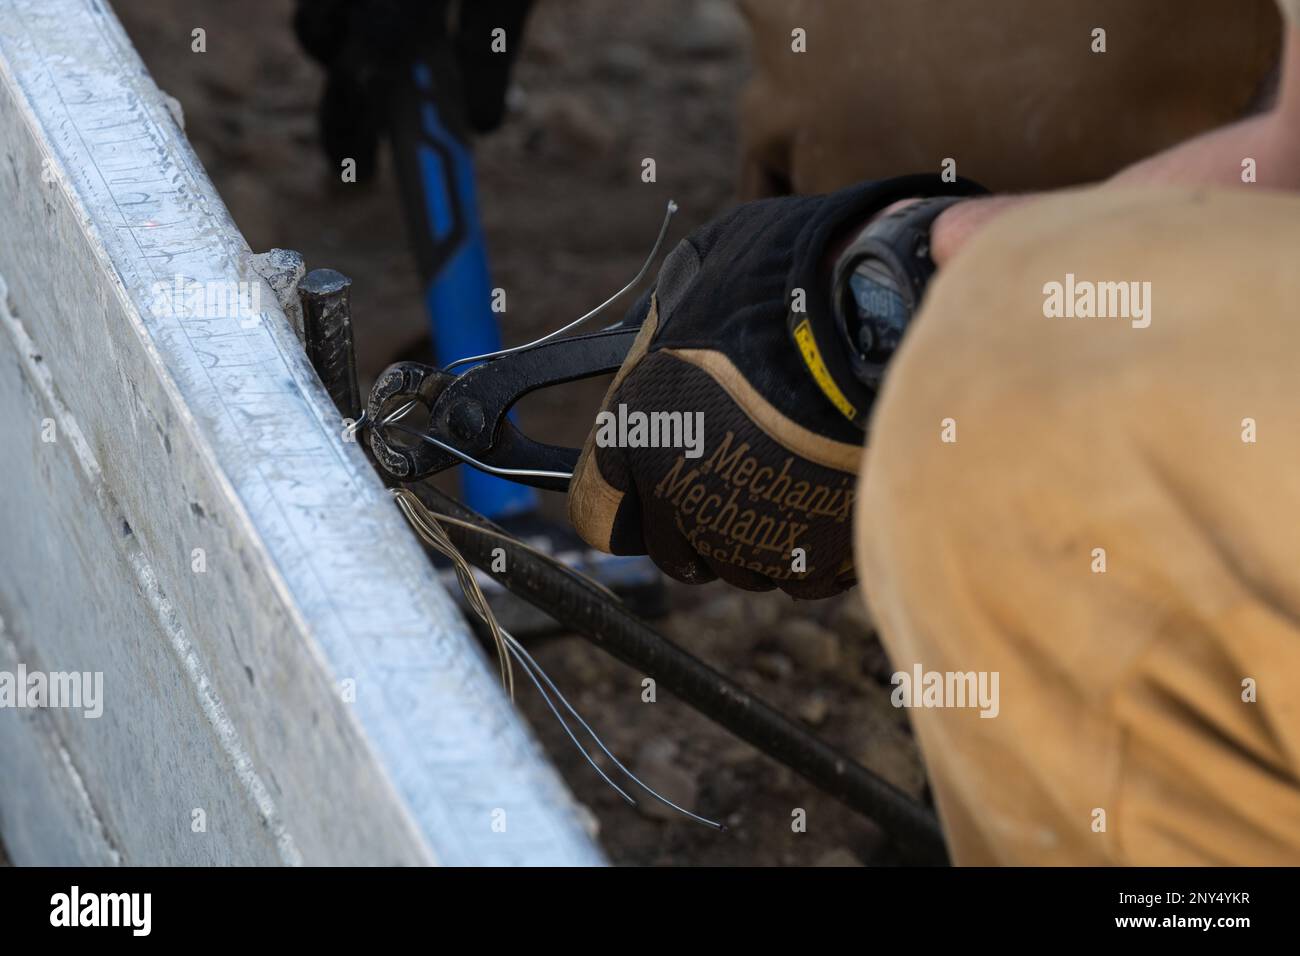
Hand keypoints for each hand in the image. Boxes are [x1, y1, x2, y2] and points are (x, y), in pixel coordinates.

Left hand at [567, 183, 938, 597]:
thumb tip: (651, 344)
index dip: (623, 493)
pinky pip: (804, 573)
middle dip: (695, 516)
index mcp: (634, 444)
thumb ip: (656, 342)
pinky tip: (832, 490)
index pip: (597, 511)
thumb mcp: (685, 289)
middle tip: (736, 465)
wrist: (877, 321)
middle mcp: (681, 507)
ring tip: (793, 472)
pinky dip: (815, 543)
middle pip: (674, 549)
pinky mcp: (819, 561)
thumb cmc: (776, 288)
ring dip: (755, 532)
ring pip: (741, 566)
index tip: (647, 477)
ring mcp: (752, 544)